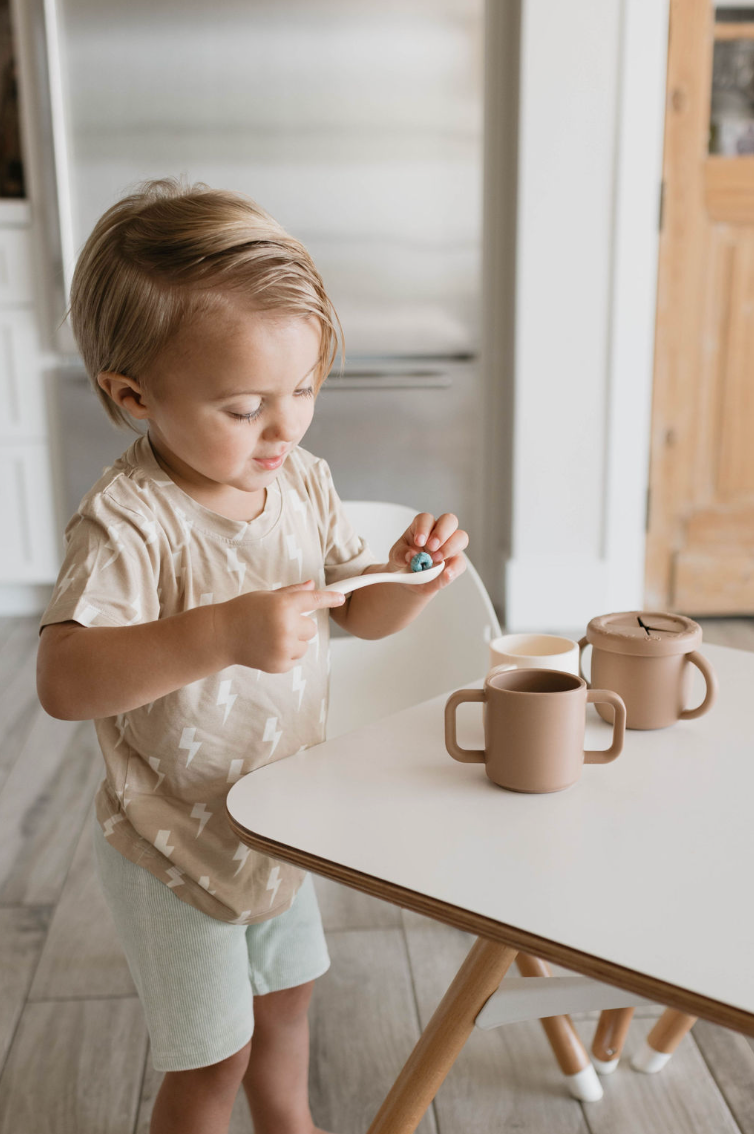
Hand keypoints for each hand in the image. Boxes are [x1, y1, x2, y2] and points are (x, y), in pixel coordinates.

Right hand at [217, 581, 345, 672]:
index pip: (314, 600)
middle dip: (300, 626)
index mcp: (283, 605)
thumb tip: (311, 584)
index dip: (330, 598)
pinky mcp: (279, 664)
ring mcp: (283, 647)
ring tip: (272, 636)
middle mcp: (286, 626)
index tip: (341, 597)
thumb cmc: (243, 612)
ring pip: (304, 645)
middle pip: (311, 628)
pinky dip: (286, 655)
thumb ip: (292, 592)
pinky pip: (295, 659)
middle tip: (280, 623)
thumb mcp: (266, 596)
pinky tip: (268, 647)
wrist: (222, 635)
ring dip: (294, 642)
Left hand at [387, 512, 468, 597]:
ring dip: (450, 547)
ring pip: (461, 537)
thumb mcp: (396, 557)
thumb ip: (401, 554)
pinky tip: (445, 574)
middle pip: (449, 520)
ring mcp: (451, 546)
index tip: (418, 541)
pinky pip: (461, 562)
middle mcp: (439, 532)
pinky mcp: (456, 562)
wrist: (410, 579)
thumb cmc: (404, 560)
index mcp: (422, 526)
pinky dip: (454, 568)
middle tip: (432, 547)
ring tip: (436, 559)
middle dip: (441, 533)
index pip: (426, 519)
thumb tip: (411, 555)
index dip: (424, 528)